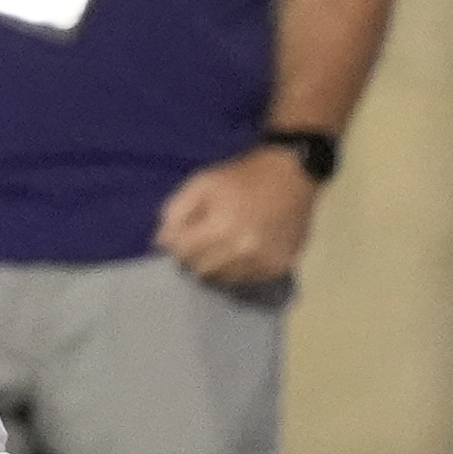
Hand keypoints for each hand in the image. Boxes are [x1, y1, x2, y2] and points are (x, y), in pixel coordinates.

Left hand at [152, 145, 315, 284]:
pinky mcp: (279, 267)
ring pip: (224, 279)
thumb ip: (176, 210)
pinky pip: (248, 280)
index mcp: (221, 227)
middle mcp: (242, 250)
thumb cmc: (242, 176)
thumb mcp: (203, 181)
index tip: (186, 233)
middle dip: (197, 256)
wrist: (291, 173)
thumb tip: (161, 242)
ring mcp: (262, 262)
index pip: (183, 254)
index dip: (180, 243)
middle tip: (207, 237)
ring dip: (219, 265)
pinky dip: (241, 268)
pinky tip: (246, 249)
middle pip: (202, 271)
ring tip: (226, 244)